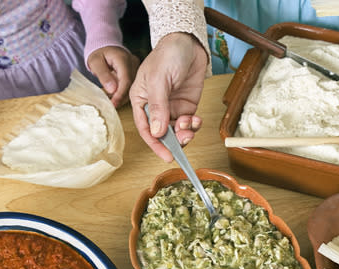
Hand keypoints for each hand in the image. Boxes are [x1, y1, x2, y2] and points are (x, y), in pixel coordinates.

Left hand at [87, 46, 139, 106]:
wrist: (106, 48)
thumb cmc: (99, 54)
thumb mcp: (95, 62)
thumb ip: (103, 75)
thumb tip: (112, 90)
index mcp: (123, 58)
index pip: (126, 80)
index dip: (120, 94)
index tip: (113, 104)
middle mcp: (133, 63)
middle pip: (131, 85)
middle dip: (121, 97)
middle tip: (111, 104)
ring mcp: (136, 68)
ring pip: (133, 87)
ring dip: (122, 96)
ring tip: (112, 100)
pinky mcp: (136, 73)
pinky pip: (132, 85)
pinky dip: (123, 92)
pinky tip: (116, 95)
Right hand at [129, 32, 207, 161]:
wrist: (188, 42)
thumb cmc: (167, 55)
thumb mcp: (159, 80)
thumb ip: (158, 107)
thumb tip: (158, 132)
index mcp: (141, 100)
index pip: (145, 128)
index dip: (156, 144)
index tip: (167, 156)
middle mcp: (155, 106)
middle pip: (162, 133)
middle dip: (174, 140)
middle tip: (185, 139)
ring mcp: (172, 107)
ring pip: (177, 130)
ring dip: (185, 133)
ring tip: (191, 125)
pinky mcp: (186, 105)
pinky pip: (189, 123)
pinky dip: (194, 125)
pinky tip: (196, 119)